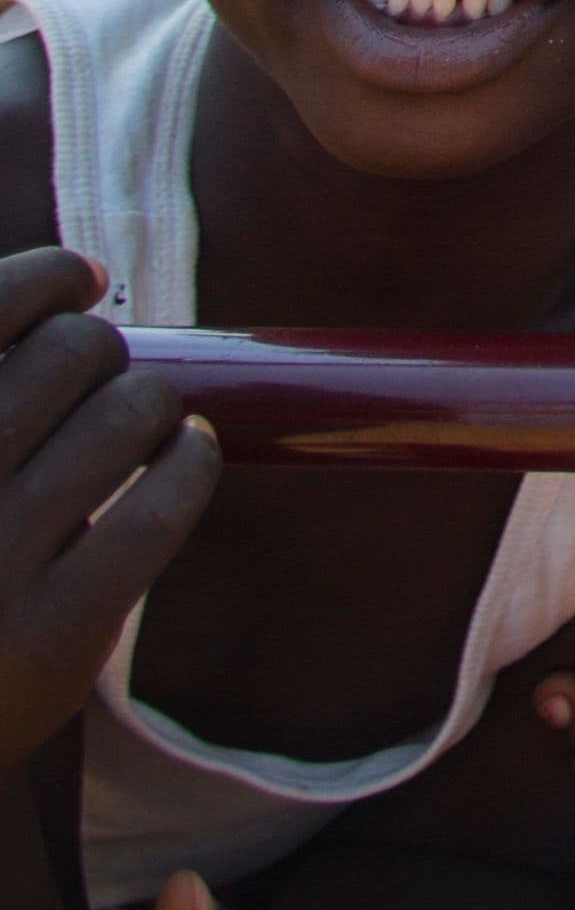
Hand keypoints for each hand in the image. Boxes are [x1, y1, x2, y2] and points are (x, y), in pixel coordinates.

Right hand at [0, 252, 217, 777]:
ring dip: (152, 403)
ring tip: (145, 421)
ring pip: (127, 414)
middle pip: (72, 353)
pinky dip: (192, 461)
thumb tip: (81, 281)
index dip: (47, 277)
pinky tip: (190, 452)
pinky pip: (158, 510)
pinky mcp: (52, 631)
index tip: (82, 282)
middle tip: (104, 380)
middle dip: (104, 353)